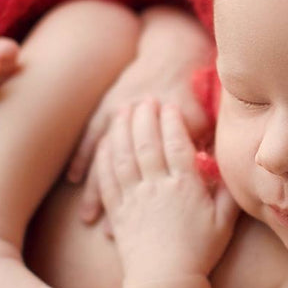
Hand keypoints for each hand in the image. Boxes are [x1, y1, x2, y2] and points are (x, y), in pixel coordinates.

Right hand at [66, 31, 212, 229]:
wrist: (173, 52)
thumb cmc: (194, 94)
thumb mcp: (208, 119)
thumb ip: (209, 149)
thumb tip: (212, 181)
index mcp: (176, 131)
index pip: (168, 172)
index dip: (158, 202)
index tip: (150, 231)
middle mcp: (146, 128)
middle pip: (134, 172)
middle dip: (121, 205)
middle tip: (112, 234)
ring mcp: (122, 118)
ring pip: (110, 158)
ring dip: (98, 187)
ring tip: (88, 216)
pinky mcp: (107, 111)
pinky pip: (92, 138)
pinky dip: (85, 158)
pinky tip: (75, 179)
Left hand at [95, 97, 238, 279]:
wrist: (165, 284)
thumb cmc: (199, 256)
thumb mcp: (223, 223)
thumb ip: (229, 194)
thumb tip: (232, 171)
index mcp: (184, 188)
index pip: (176, 144)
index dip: (172, 122)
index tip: (169, 105)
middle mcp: (156, 188)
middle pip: (147, 143)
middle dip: (145, 117)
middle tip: (145, 99)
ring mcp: (134, 199)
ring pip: (124, 155)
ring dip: (122, 130)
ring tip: (124, 111)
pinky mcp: (118, 212)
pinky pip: (107, 178)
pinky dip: (105, 157)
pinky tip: (106, 144)